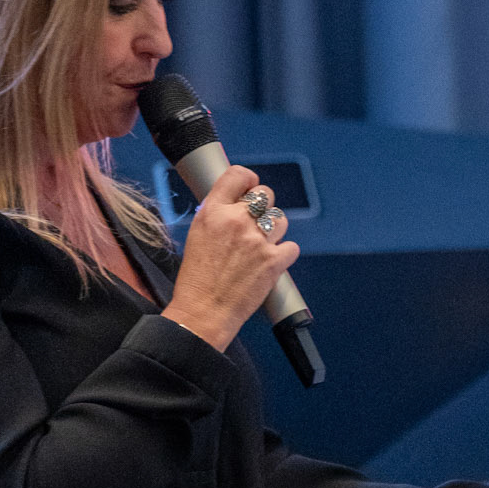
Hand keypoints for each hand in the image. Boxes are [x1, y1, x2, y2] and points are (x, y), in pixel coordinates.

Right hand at [163, 166, 299, 352]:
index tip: (250, 188)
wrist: (203, 312)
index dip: (248, 180)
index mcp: (213, 212)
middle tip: (255, 222)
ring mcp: (256, 241)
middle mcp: (235, 221)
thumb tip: (235, 205)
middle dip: (263, 207)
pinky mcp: (273, 261)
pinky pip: (291, 246)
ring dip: (274, 230)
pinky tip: (271, 262)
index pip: (237, 175)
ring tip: (262, 245)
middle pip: (265, 194)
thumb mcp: (197, 235)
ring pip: (280, 219)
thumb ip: (217, 216)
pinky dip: (284, 254)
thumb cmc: (196, 280)